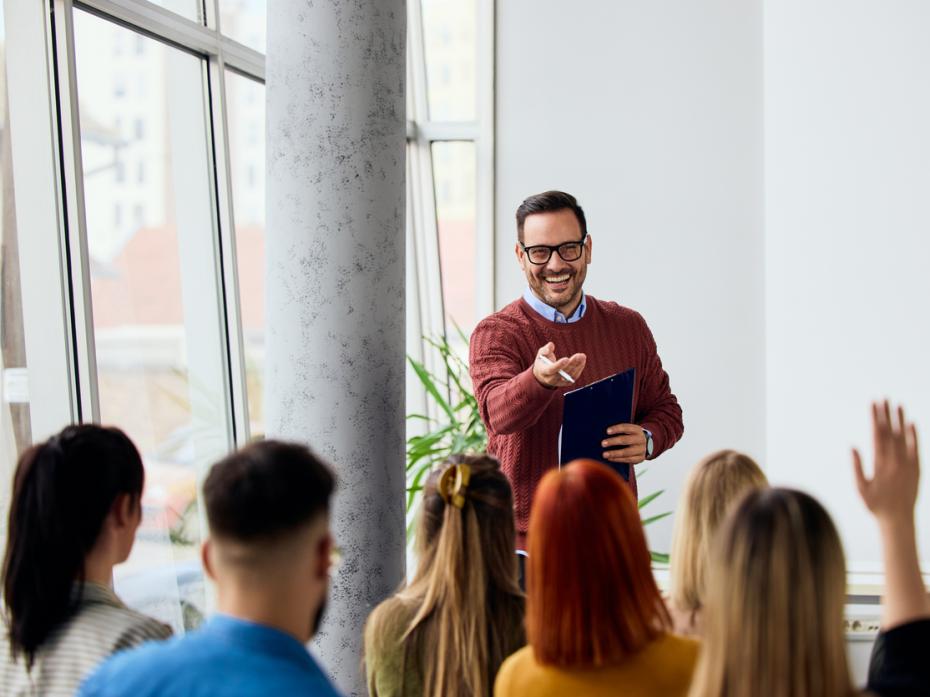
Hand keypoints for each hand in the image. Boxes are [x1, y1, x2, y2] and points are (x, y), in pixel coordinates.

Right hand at [532, 342, 585, 388]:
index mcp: (543, 371)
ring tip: (582, 356)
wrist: (544, 374)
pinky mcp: (566, 383)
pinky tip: (582, 360)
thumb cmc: (543, 361)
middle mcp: (551, 379)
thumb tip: (551, 345)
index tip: (566, 359)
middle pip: (562, 373)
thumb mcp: (541, 354)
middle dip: (571, 364)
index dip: (558, 365)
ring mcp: (559, 382)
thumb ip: (545, 349)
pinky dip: (579, 368)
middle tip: (578, 356)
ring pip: (570, 376)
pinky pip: (574, 377)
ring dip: (577, 366)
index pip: (551, 370)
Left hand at [602, 423, 646, 464]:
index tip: (607, 431)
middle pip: (625, 440)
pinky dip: (618, 459)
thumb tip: (603, 433)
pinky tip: (610, 458)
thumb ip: (620, 431)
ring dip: (614, 453)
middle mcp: (640, 439)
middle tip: (602, 443)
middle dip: (613, 442)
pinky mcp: (640, 458)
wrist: (647, 445)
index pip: (626, 428)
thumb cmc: (632, 436)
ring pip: (626, 452)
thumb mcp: (630, 431)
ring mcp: (641, 449)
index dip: (617, 429)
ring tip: (604, 454)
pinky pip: (628, 459)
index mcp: (637, 430)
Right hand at [852, 400, 919, 524]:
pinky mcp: (917, 468)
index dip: (874, 417)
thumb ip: (856, 467)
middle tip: (884, 398)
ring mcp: (908, 464)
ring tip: (897, 404)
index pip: (877, 434)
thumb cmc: (875, 505)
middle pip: (890, 431)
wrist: (899, 519)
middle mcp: (895, 461)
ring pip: (904, 436)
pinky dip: (914, 435)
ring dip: (900, 420)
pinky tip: (912, 423)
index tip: (873, 404)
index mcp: (880, 463)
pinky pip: (916, 448)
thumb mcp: (860, 488)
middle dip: (886, 414)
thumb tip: (852, 446)